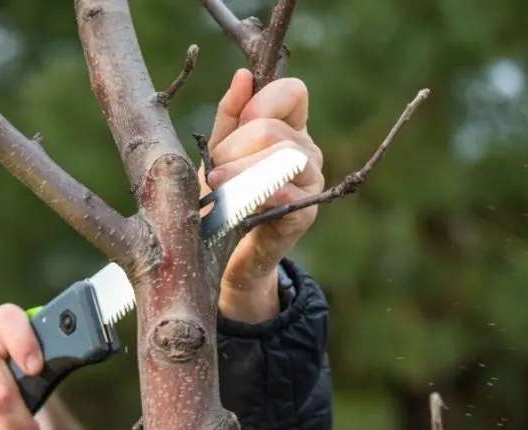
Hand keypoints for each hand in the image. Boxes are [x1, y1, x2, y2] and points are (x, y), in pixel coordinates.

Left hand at [203, 70, 323, 318]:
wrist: (224, 255)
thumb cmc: (222, 198)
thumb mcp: (220, 152)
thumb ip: (230, 116)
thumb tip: (243, 75)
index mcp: (290, 129)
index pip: (293, 92)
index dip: (261, 102)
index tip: (236, 127)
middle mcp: (308, 151)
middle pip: (273, 130)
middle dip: (234, 148)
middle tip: (215, 171)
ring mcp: (312, 182)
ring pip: (282, 157)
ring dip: (240, 171)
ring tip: (218, 187)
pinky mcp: (306, 212)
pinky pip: (284, 191)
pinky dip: (255, 193)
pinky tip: (236, 203)